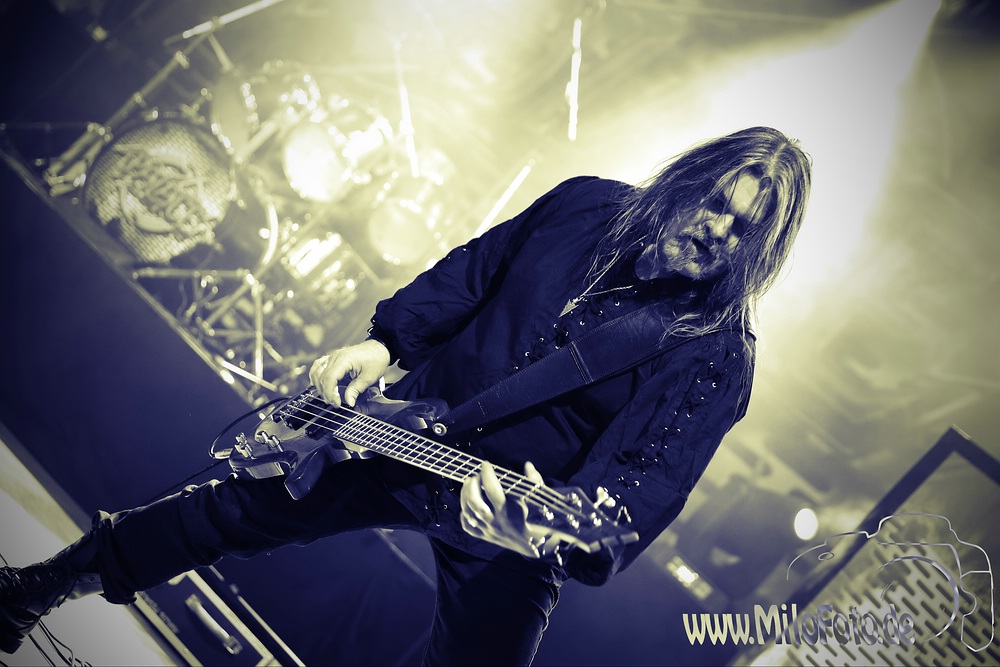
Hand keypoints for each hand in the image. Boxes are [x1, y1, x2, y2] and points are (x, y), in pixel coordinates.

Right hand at [309, 339, 390, 406]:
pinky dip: (316, 375)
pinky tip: (319, 384)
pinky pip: (318, 366)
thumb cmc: (376, 359)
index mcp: (344, 359)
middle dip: (326, 393)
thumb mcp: (369, 377)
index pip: (330, 378)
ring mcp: (333, 356)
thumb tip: (348, 402)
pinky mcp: (333, 358)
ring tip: (328, 396)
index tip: (336, 403)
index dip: (330, 393)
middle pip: (322, 377)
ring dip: (319, 385)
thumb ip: (357, 389)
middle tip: (335, 403)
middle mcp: (335, 356)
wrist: (379, 348)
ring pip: (317, 371)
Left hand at [460, 461, 592, 561]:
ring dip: (464, 495)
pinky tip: (468, 504)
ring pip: (468, 512)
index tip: (486, 464)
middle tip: (476, 476)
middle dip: (472, 485)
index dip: (487, 474)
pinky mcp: (484, 536)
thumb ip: (534, 481)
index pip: (492, 490)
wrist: (532, 544)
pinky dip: (464, 513)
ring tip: (468, 484)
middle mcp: (495, 522)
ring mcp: (487, 530)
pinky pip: (467, 526)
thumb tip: (527, 465)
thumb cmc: (535, 518)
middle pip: (475, 502)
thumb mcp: (537, 499)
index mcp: (508, 512)